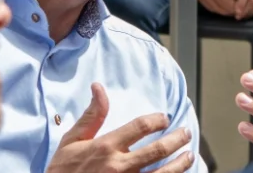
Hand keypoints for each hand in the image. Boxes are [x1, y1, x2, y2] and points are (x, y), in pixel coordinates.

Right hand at [48, 83, 195, 172]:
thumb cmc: (63, 171)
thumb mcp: (71, 141)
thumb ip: (91, 116)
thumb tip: (99, 88)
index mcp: (106, 147)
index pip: (141, 126)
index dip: (158, 120)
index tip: (164, 118)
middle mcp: (120, 166)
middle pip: (159, 149)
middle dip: (177, 139)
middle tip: (186, 133)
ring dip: (181, 163)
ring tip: (189, 155)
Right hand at [196, 0, 239, 16]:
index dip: (237, 4)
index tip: (243, 3)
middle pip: (223, 7)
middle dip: (233, 9)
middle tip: (240, 6)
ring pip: (218, 9)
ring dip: (227, 10)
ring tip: (234, 6)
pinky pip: (211, 7)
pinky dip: (219, 8)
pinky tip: (225, 4)